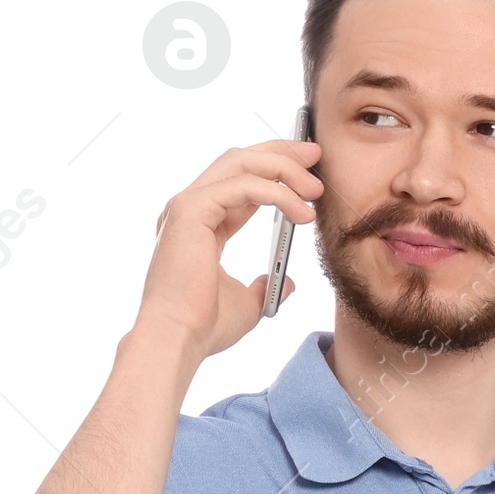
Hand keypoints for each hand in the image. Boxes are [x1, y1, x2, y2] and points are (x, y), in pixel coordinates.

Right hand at [137, 135, 323, 362]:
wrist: (179, 340)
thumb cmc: (203, 327)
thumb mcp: (247, 303)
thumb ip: (266, 286)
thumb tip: (288, 282)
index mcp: (201, 222)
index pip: (240, 181)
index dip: (274, 170)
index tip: (308, 170)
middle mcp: (191, 207)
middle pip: (239, 160)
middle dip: (280, 152)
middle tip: (315, 154)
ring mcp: (188, 204)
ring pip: (241, 164)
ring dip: (283, 169)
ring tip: (315, 188)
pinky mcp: (191, 210)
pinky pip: (242, 186)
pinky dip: (276, 193)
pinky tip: (301, 211)